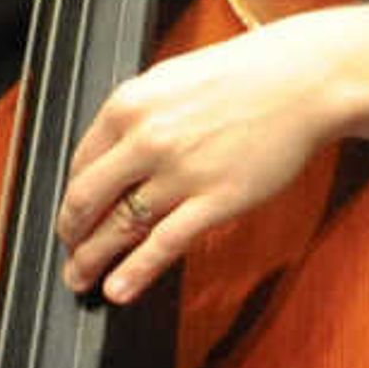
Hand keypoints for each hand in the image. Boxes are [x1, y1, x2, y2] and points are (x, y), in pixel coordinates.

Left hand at [56, 13, 350, 302]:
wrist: (301, 82)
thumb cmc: (239, 78)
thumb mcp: (166, 82)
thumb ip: (134, 117)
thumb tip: (109, 154)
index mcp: (126, 106)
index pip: (79, 163)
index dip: (71, 197)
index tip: (71, 215)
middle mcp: (145, 139)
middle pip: (87, 198)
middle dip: (70, 234)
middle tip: (67, 254)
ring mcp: (180, 172)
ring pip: (120, 226)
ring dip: (92, 259)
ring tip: (78, 279)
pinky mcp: (217, 200)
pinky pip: (165, 243)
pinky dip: (136, 271)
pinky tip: (118, 289)